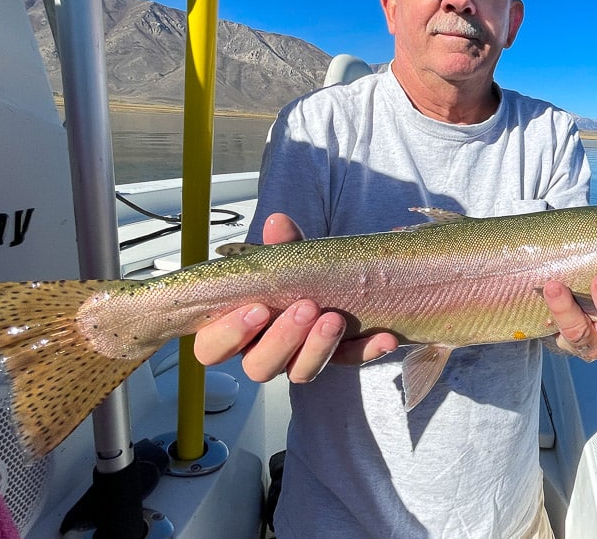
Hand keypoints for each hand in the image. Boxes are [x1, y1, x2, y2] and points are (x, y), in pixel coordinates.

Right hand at [193, 213, 397, 381]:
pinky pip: (348, 362)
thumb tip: (278, 222)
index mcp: (236, 329)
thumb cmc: (291, 276)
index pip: (212, 348)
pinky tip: (384, 338)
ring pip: (300, 373)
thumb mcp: (285, 258)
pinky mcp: (334, 359)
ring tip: (334, 318)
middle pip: (259, 367)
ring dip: (318, 348)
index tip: (257, 309)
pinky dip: (366, 350)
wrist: (332, 282)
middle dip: (282, 340)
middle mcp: (263, 352)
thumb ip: (281, 245)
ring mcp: (298, 360)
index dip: (229, 335)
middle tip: (305, 308)